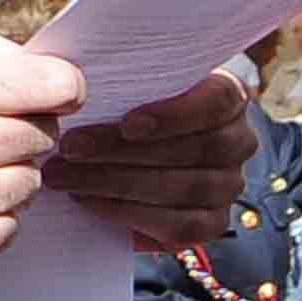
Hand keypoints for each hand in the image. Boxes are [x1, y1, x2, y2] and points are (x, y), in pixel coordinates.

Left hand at [43, 68, 258, 254]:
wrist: (116, 159)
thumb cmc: (118, 107)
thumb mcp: (120, 84)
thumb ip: (115, 78)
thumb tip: (69, 74)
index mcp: (228, 96)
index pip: (219, 100)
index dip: (176, 114)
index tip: (128, 124)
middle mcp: (238, 141)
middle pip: (196, 148)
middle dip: (122, 150)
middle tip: (69, 147)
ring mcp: (227, 186)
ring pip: (184, 188)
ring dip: (115, 182)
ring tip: (63, 175)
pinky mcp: (209, 223)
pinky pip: (179, 226)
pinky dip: (128, 214)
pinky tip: (87, 201)